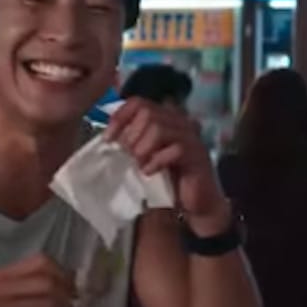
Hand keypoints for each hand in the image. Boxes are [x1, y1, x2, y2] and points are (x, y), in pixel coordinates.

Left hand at [104, 99, 227, 233]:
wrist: (197, 203)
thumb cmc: (170, 179)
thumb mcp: (146, 157)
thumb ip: (133, 142)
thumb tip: (111, 136)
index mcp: (166, 119)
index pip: (139, 102)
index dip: (120, 116)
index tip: (108, 138)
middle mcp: (180, 122)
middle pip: (148, 112)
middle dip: (132, 134)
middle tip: (129, 155)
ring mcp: (191, 137)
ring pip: (159, 128)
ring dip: (143, 148)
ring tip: (140, 163)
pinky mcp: (197, 155)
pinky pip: (175, 149)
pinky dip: (157, 161)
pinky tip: (150, 171)